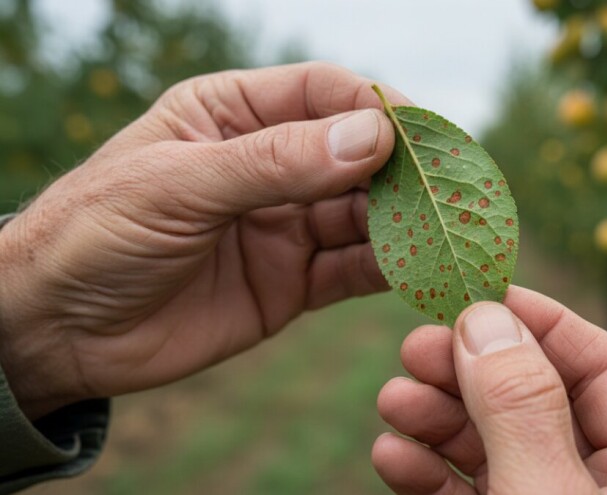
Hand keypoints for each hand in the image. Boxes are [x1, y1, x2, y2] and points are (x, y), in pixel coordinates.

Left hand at [0, 62, 409, 419]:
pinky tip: (419, 270)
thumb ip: (273, 162)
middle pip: (357, 155)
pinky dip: (389, 270)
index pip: (324, 93)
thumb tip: (371, 136)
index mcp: (233, 114)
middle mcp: (269, 165)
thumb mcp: (176, 184)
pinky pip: (353, 270)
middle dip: (405, 169)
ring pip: (364, 214)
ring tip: (445, 232)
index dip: (375, 108)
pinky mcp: (293, 283)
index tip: (415, 135)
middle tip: (452, 187)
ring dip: (406, 222)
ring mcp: (284, 225)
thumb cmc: (94, 234)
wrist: (56, 331)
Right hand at [372, 286, 606, 493]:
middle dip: (470, 370)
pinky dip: (426, 472)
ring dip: (438, 418)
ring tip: (393, 399)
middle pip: (535, 401)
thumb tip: (487, 319)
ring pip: (492, 447)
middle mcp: (603, 486)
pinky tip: (393, 454)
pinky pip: (466, 492)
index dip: (540, 322)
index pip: (604, 367)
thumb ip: (523, 412)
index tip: (475, 292)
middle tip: (414, 347)